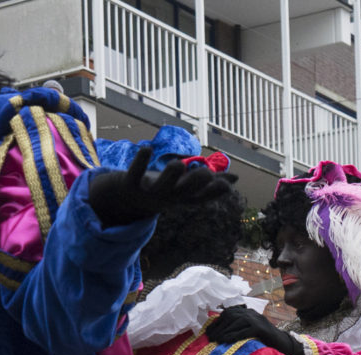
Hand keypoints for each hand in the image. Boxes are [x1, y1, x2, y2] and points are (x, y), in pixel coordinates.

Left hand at [86, 157, 238, 227]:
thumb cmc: (161, 189)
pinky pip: (135, 173)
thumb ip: (210, 182)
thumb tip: (236, 179)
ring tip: (179, 164)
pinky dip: (140, 161)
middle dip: (194, 182)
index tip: (228, 185)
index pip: (201, 196)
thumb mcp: (185, 186)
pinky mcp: (131, 184)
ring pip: (161, 185)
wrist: (125, 200)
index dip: (213, 192)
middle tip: (206, 173)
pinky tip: (147, 148)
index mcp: (181, 197)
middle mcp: (167, 197)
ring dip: (169, 175)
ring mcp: (149, 192)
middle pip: (183, 192)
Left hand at [206, 305, 302, 354]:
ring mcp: (257, 319)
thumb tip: (218, 333)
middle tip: (210, 338)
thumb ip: (237, 328)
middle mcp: (251, 313)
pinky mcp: (261, 328)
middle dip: (218, 327)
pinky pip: (245, 330)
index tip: (208, 332)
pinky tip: (226, 341)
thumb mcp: (249, 331)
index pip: (228, 313)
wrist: (284, 345)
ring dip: (224, 331)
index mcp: (248, 312)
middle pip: (230, 316)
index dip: (217, 322)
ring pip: (236, 322)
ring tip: (216, 340)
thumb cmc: (264, 341)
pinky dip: (234, 335)